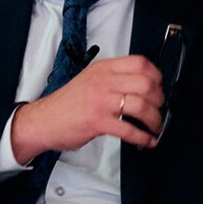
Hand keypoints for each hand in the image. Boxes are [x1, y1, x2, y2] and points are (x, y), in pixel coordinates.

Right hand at [10, 55, 163, 163]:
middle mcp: (103, 82)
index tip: (159, 86)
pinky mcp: (98, 122)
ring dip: (154, 119)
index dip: (156, 75)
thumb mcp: (90, 80)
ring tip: (155, 126)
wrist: (42, 120)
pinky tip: (147, 140)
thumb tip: (142, 86)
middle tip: (159, 108)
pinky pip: (129, 130)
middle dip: (159, 99)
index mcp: (103, 69)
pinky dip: (143, 137)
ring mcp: (101, 101)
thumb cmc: (67, 103)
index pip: (140, 63)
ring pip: (141, 106)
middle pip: (146, 84)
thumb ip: (113, 79)